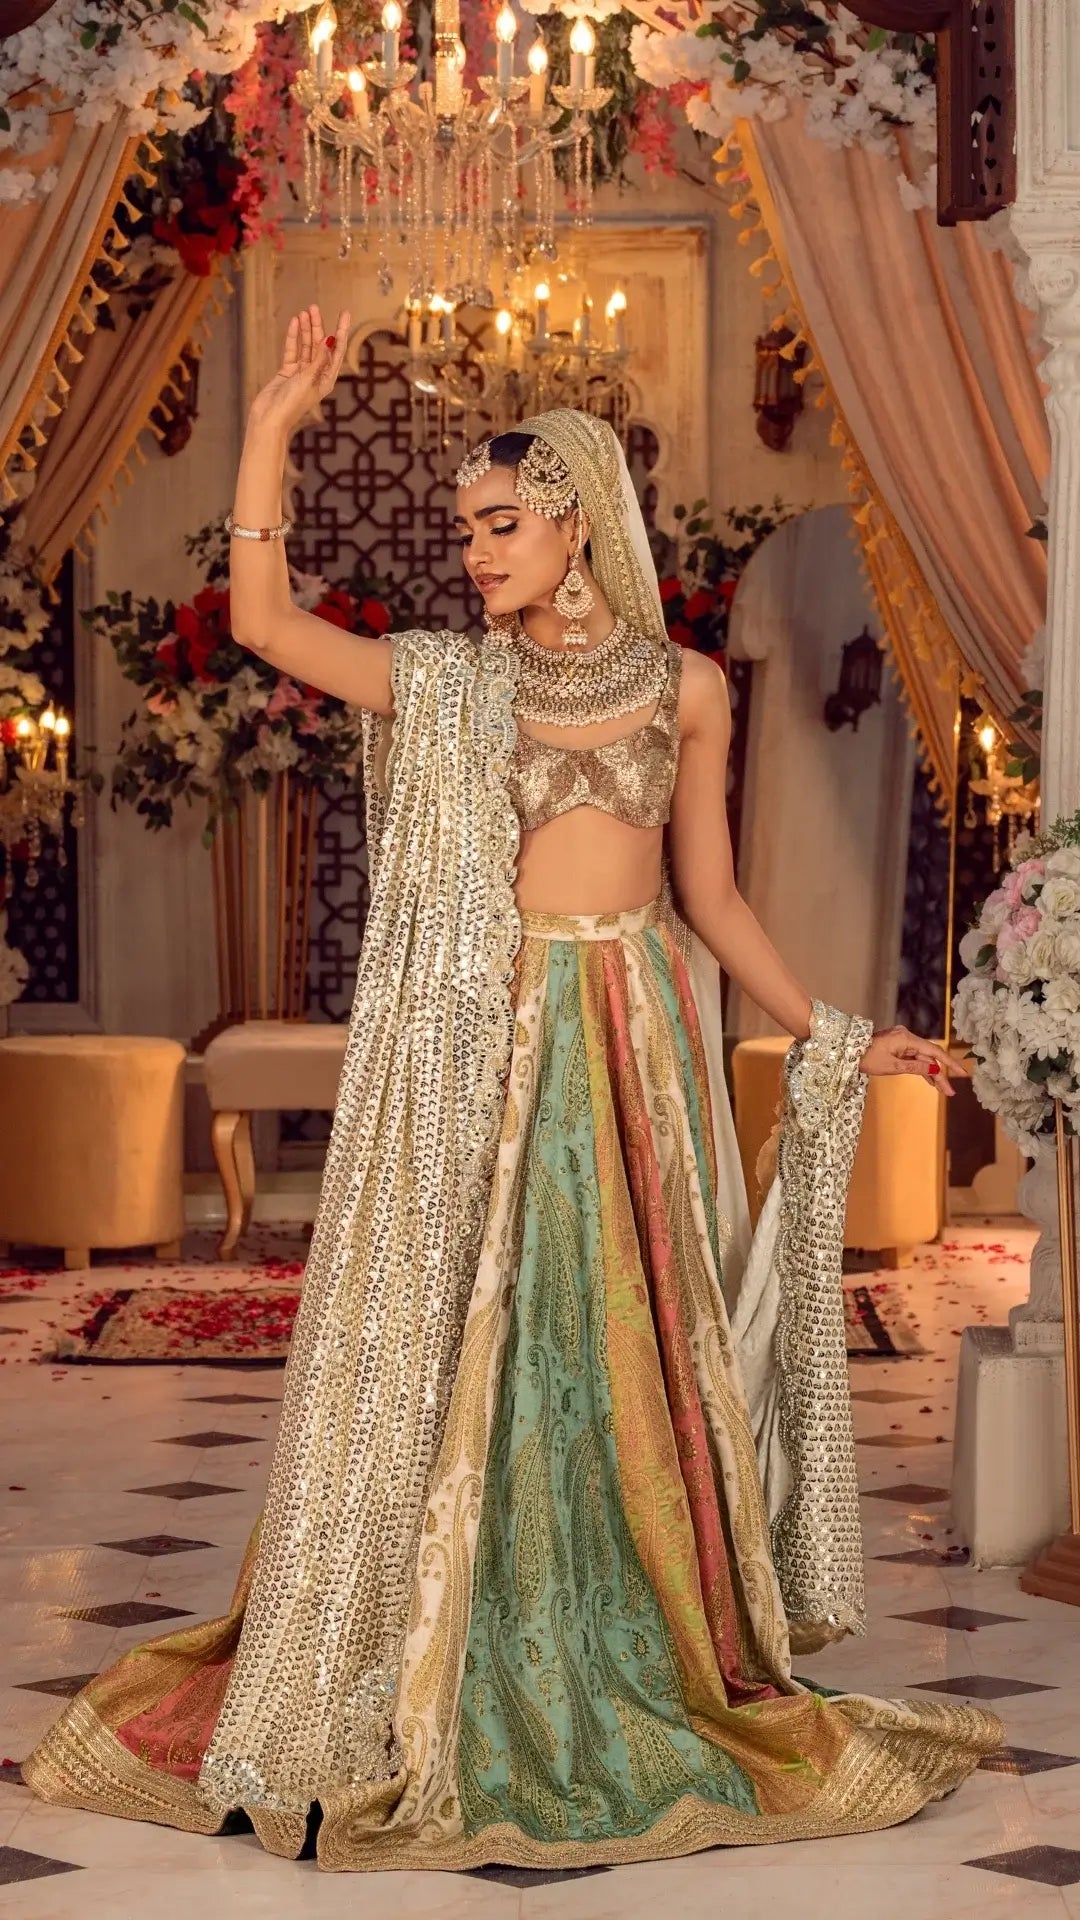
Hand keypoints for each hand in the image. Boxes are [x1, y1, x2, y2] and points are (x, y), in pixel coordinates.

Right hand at [248, 303, 350, 436]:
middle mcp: (316, 375)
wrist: (269, 419)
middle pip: (321, 345)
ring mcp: (301, 373)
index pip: (337, 351)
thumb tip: (330, 339)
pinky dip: (293, 337)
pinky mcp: (287, 372)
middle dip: (319, 326)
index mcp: (326, 379)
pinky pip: (292, 351)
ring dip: (306, 329)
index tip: (344, 314)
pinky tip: (294, 323)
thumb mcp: (308, 380)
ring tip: (305, 312)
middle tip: (315, 307)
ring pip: (306, 346)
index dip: (341, 332)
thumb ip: (318, 360)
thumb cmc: (291, 405)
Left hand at [858, 1026, 966, 1095]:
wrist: (848, 1051)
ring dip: (931, 1073)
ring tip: (943, 1090)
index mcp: (906, 1039)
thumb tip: (934, 1069)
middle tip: (949, 1091)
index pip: (934, 1051)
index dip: (949, 1062)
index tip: (962, 1073)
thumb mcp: (892, 1067)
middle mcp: (907, 1037)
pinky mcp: (898, 1046)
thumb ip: (915, 1068)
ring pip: (922, 1058)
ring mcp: (903, 1041)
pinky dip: (921, 1068)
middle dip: (940, 1074)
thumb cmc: (867, 1058)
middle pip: (929, 1057)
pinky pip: (914, 1057)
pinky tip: (930, 1081)